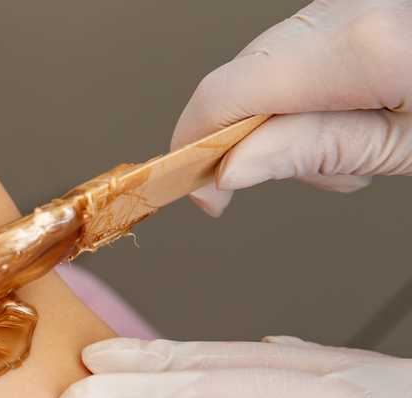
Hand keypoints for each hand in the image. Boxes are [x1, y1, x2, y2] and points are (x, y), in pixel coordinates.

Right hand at [173, 0, 411, 215]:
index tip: (198, 189)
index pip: (226, 93)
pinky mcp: (353, 4)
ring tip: (360, 143)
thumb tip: (231, 168)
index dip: (195, 145)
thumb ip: (316, 150)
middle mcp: (343, 8)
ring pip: (271, 63)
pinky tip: (360, 106)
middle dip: (257, 136)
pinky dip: (316, 87)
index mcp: (356, 46)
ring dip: (292, 114)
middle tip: (314, 175)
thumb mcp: (404, 145)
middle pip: (245, 78)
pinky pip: (305, 45)